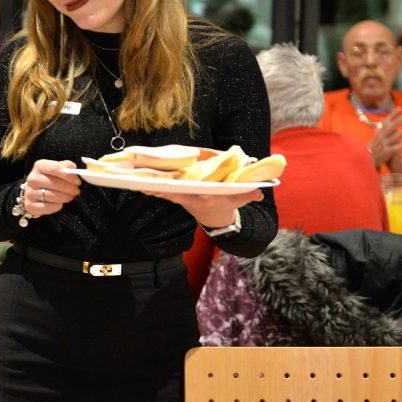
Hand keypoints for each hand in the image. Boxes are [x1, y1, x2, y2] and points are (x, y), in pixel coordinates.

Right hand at [21, 159, 81, 217]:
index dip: (69, 176)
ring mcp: (30, 192)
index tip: (78, 181)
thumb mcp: (54, 169)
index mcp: (39, 166)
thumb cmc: (47, 179)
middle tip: (76, 191)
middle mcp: (32, 179)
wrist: (33, 192)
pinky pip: (48, 207)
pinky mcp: (30, 205)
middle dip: (70, 188)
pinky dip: (57, 206)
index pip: (55, 168)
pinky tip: (60, 203)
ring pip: (53, 196)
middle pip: (56, 184)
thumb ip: (64, 166)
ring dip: (65, 197)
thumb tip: (72, 167)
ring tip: (70, 197)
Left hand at [142, 189, 262, 227]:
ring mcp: (186, 199)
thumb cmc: (228, 203)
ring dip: (156, 189)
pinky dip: (155, 190)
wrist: (217, 217)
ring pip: (169, 193)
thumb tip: (260, 191)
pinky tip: (141, 186)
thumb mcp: (240, 199)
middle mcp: (195, 199)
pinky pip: (166, 193)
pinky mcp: (179, 198)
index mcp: (209, 198)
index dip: (189, 191)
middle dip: (165, 190)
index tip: (176, 188)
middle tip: (151, 186)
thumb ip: (249, 194)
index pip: (200, 193)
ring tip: (141, 184)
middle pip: (179, 193)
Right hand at [368, 107, 401, 170]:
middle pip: (390, 129)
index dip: (393, 115)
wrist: (367, 159)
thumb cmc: (373, 147)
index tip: (399, 108)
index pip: (386, 121)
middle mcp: (381, 137)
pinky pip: (394, 148)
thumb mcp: (376, 136)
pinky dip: (400, 146)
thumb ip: (381, 128)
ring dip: (401, 133)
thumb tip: (384, 120)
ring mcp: (384, 144)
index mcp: (379, 132)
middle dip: (396, 123)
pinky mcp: (386, 152)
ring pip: (393, 138)